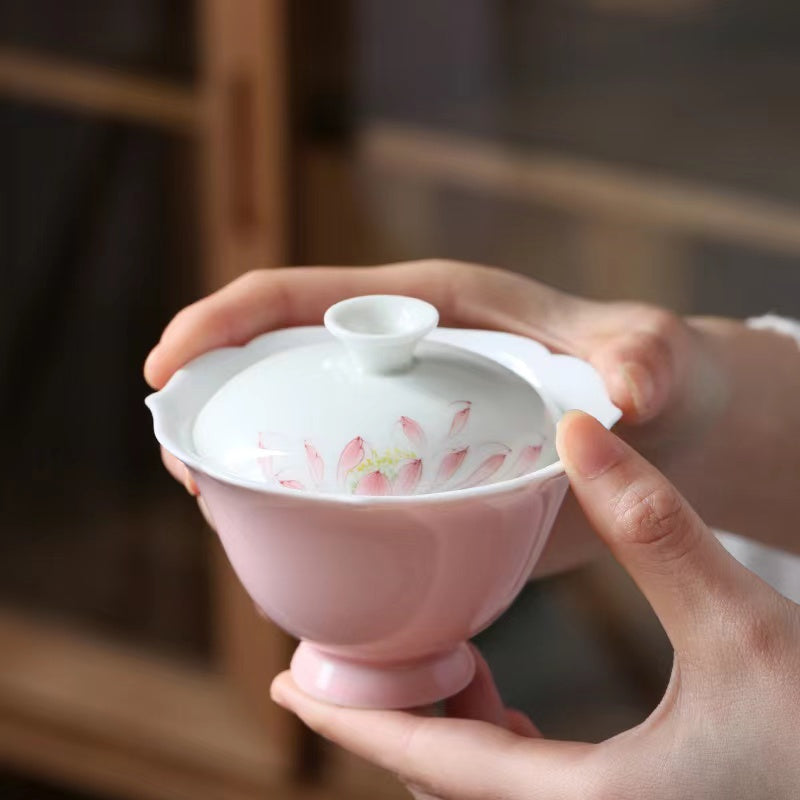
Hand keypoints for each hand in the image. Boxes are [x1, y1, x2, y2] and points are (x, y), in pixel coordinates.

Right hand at [144, 261, 711, 570]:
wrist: (670, 434)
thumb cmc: (648, 375)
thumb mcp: (646, 356)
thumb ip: (638, 359)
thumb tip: (622, 389)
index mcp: (427, 309)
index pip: (300, 298)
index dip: (220, 323)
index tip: (167, 365)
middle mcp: (400, 362)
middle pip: (276, 368)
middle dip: (212, 404)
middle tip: (188, 468)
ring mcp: (403, 424)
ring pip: (298, 435)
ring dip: (246, 468)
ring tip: (219, 513)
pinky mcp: (418, 478)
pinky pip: (342, 495)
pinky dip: (304, 518)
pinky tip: (294, 559)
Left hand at [270, 411, 799, 799]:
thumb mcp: (742, 626)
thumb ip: (655, 527)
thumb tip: (582, 430)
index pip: (430, 760)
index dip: (351, 721)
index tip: (288, 685)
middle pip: (449, 776)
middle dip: (399, 712)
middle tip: (366, 647)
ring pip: (492, 784)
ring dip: (454, 724)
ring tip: (440, 653)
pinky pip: (537, 787)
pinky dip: (502, 743)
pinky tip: (506, 698)